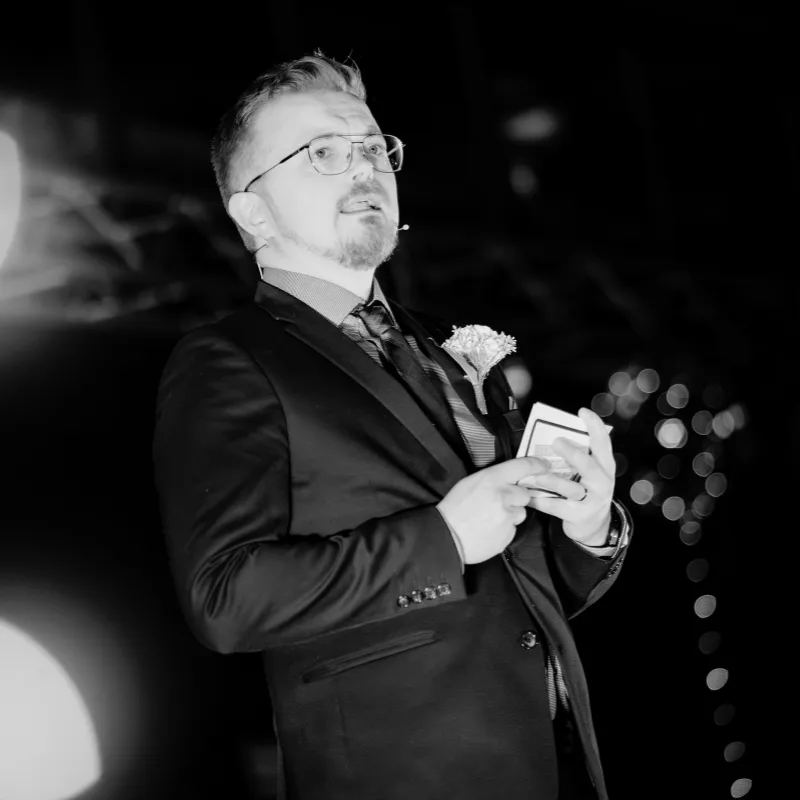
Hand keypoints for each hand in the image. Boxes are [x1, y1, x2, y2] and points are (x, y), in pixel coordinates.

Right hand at [437, 456, 548, 563]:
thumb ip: (494, 479)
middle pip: (525, 494)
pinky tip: (489, 529)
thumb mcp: (471, 482)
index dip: (536, 465)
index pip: (523, 466)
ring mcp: (508, 516)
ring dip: (510, 515)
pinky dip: (504, 529)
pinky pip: (512, 529)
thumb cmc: (455, 508)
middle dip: (516, 498)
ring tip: (490, 519)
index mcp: (493, 479)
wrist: (446, 536)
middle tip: (498, 503)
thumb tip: (510, 479)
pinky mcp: (508, 534)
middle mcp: (504, 496)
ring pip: (520, 513)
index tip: (543, 466)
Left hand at [525, 407, 615, 546]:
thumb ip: (578, 457)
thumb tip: (552, 437)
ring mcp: (593, 501)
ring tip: (536, 475)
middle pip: (589, 466)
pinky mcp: (579, 516)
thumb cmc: (585, 491)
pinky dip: (540, 501)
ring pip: (570, 489)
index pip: (603, 444)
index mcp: (605, 467)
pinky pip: (557, 507)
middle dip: (572, 454)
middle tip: (556, 442)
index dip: (595, 427)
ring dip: (551, 481)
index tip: (583, 412)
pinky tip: (528, 496)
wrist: (594, 526)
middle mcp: (602, 482)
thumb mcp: (590, 474)